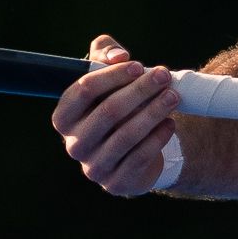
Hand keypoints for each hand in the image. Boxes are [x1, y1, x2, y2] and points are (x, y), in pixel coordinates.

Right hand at [52, 34, 180, 195]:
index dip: (112, 75)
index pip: (83, 90)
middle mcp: (74, 144)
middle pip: (108, 111)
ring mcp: (93, 167)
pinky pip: (140, 157)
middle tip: (164, 76)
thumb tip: (118, 56)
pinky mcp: (115, 183)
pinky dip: (158, 137)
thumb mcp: (107, 76)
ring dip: (154, 111)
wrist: (132, 150)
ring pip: (126, 135)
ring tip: (174, 96)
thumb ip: (105, 55)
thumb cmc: (115, 105)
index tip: (139, 65)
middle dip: (140, 90)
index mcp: (64, 117)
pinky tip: (170, 122)